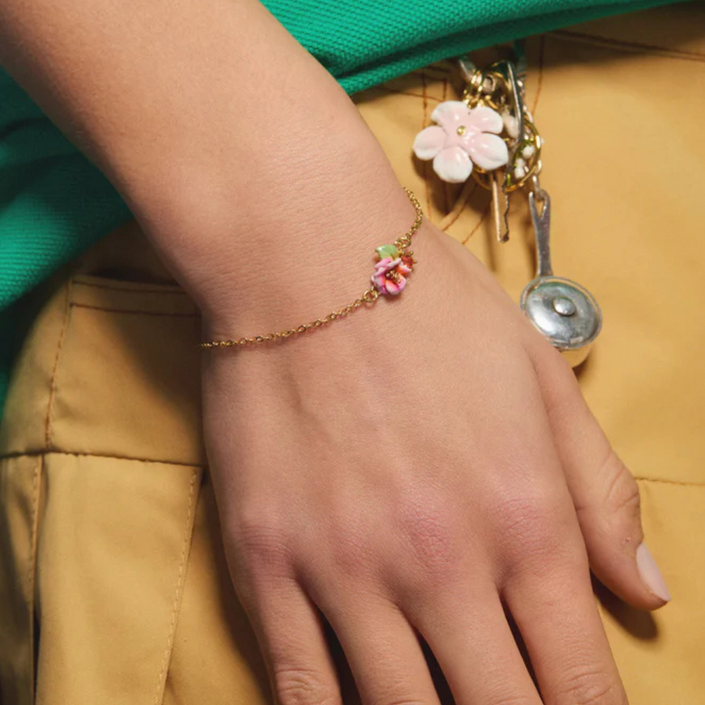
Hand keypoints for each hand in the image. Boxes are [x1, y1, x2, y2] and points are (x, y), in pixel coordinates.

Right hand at [200, 219, 668, 704]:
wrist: (305, 259)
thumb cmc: (429, 308)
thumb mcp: (541, 380)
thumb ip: (600, 494)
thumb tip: (647, 593)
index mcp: (524, 515)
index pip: (580, 678)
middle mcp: (440, 558)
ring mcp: (345, 566)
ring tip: (444, 700)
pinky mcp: (267, 559)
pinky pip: (299, 687)